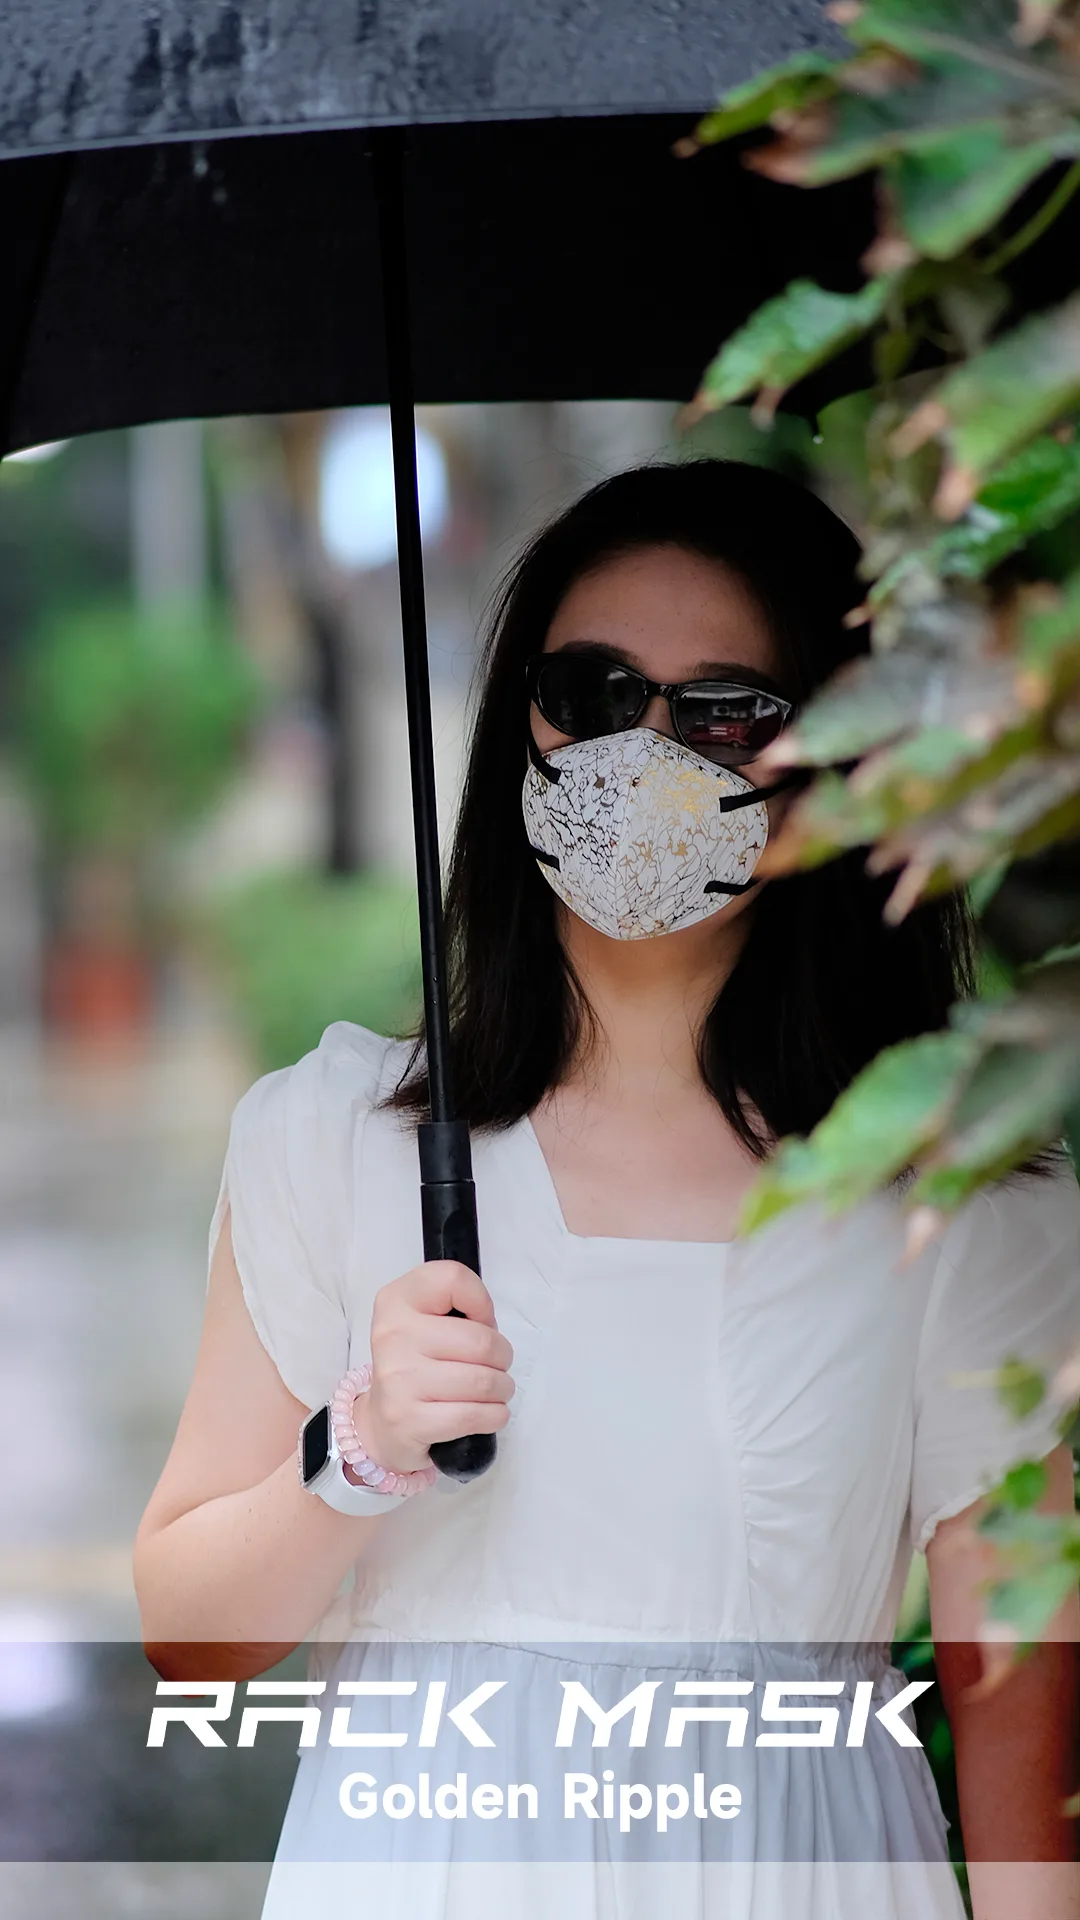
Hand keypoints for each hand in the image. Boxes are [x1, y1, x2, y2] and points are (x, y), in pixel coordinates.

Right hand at [352, 1262, 514, 1473]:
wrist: (382, 1421)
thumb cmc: (416, 1364)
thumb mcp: (426, 1321)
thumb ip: (458, 1309)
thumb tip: (490, 1328)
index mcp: (396, 1301)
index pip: (453, 1279)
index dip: (481, 1301)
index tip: (479, 1322)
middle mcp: (392, 1335)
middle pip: (481, 1340)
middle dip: (503, 1356)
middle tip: (497, 1365)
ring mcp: (398, 1379)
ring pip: (483, 1381)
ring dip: (502, 1388)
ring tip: (494, 1390)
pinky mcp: (409, 1419)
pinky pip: (473, 1416)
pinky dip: (494, 1416)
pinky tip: (489, 1413)